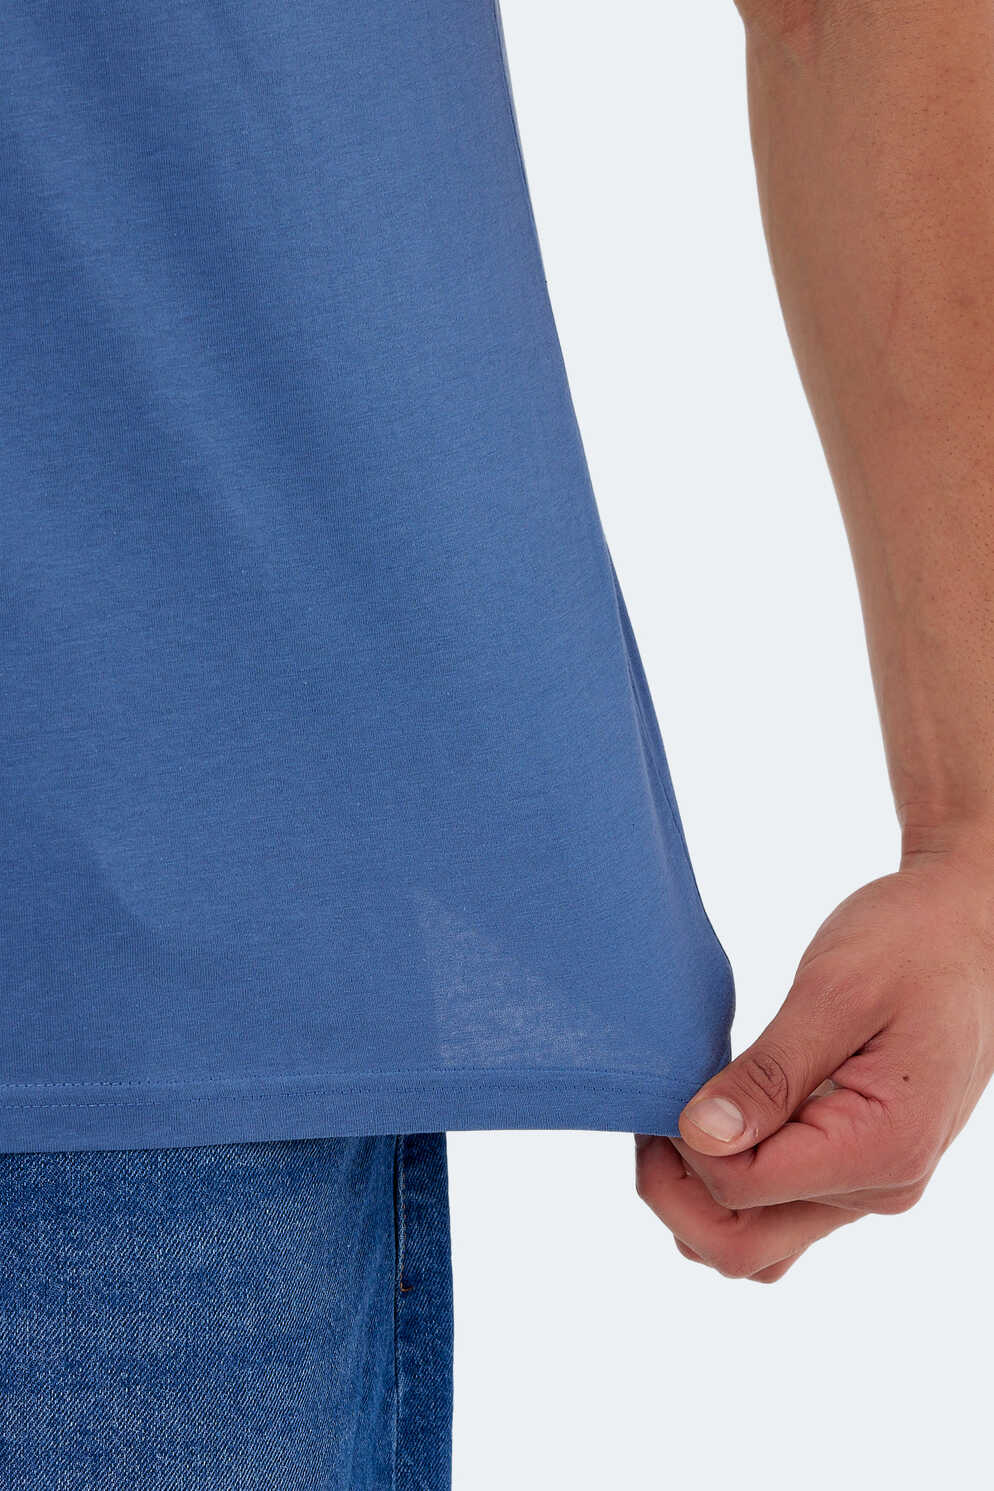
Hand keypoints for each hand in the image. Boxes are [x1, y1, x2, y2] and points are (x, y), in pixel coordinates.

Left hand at [635, 849, 993, 1280]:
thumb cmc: (911, 944)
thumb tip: (701, 1135)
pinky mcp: (855, 1171)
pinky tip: (715, 1123)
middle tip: (650, 1109)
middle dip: (673, 1192)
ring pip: (754, 1244)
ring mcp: (869, 1188)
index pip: (743, 1189)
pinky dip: (730, 1188)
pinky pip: (777, 1213)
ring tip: (677, 1118)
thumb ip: (770, 1072)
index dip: (685, 1145)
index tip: (665, 1083)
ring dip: (696, 1199)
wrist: (969, 933)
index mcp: (883, 1148)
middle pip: (741, 1246)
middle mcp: (880, 1189)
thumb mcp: (836, 991)